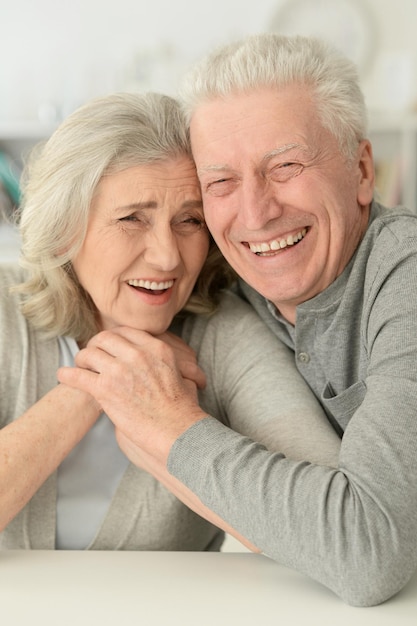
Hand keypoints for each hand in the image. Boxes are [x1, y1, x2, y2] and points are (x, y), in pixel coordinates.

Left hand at [57, 327, 206, 460]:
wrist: (176, 431)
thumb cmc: (180, 409)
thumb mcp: (178, 372)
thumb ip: (162, 360)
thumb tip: (152, 362)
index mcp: (155, 348)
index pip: (125, 331)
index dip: (112, 338)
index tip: (107, 346)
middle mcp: (137, 354)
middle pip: (105, 338)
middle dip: (95, 345)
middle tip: (91, 356)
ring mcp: (120, 371)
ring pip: (89, 353)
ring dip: (81, 359)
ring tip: (79, 368)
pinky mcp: (106, 389)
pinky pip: (78, 375)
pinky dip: (67, 375)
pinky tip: (63, 376)